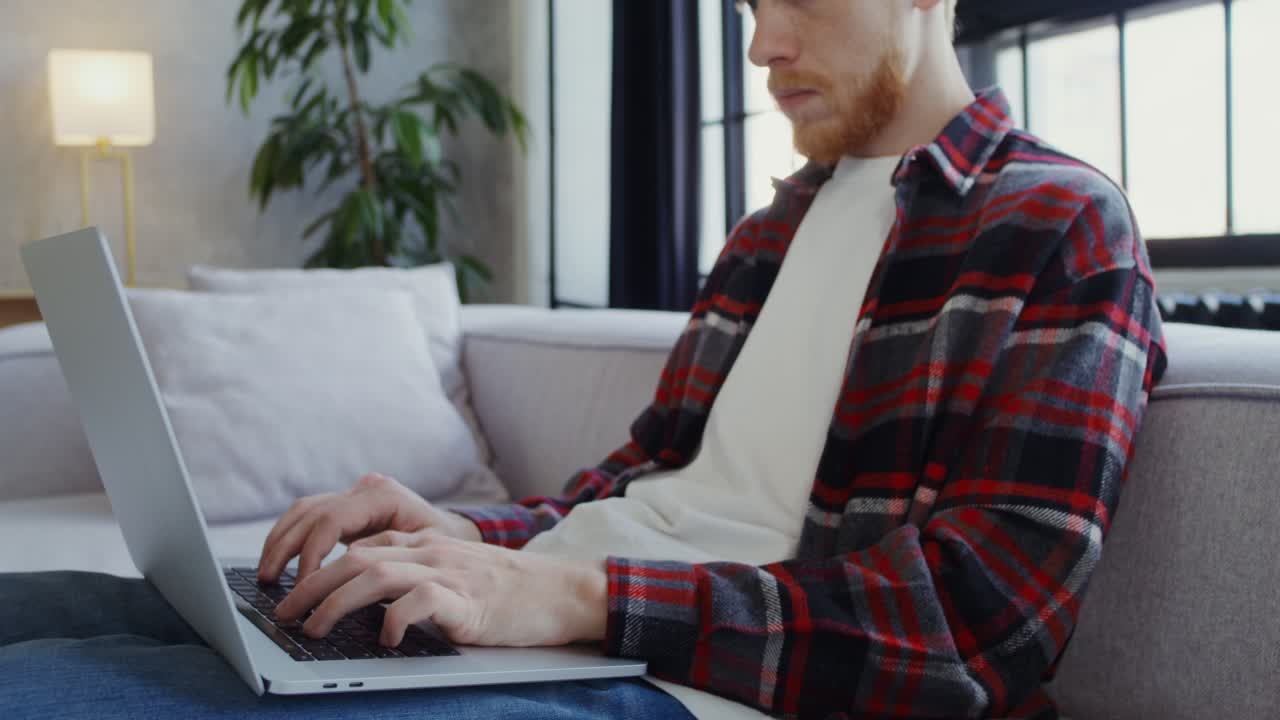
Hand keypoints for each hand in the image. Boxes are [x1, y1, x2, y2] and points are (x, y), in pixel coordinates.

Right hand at [257, 472, 481, 582]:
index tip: (302, 585)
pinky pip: (308, 518)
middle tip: (270, 583)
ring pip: (302, 511)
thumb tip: (348, 569)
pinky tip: (279, 565)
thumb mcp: (425, 552)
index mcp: (383, 494)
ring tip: (267, 576)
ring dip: (280, 543)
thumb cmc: (447, 547)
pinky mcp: (347, 507)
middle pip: (310, 512)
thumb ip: (388, 555)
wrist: (457, 535)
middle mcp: (365, 488)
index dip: (311, 553)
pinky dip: (289, 539)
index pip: (332, 519)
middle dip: (285, 549)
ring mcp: (354, 494)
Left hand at [273, 535, 607, 647]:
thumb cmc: (511, 593)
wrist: (564, 591)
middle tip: (285, 614)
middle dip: (312, 585)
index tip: (294, 594)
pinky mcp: (469, 599)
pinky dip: (395, 618)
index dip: (321, 568)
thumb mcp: (456, 578)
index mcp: (427, 544)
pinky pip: (421, 601)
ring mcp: (451, 572)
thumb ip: (418, 581)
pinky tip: (385, 639)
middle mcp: (432, 551)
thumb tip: (369, 608)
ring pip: (376, 573)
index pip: (361, 545)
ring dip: (336, 602)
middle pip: (357, 557)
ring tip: (314, 628)